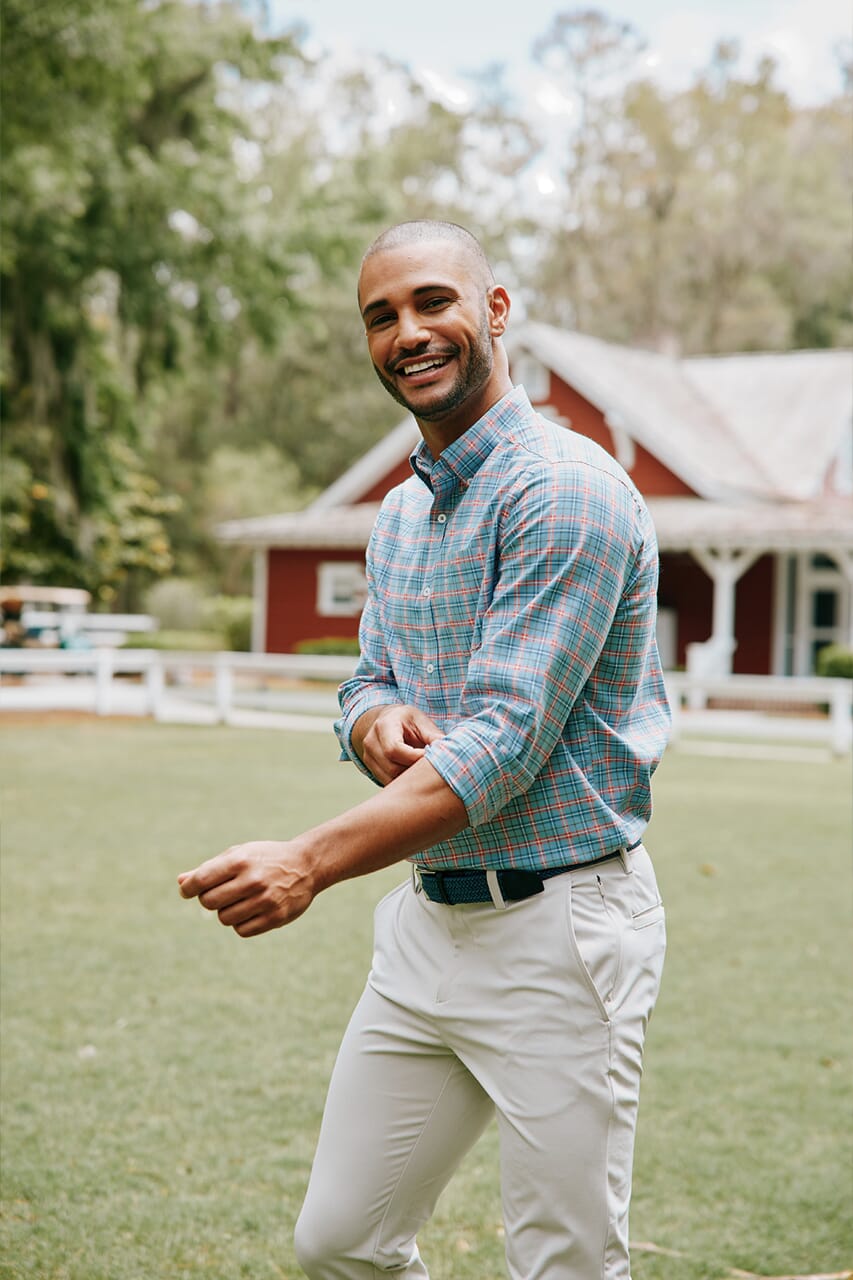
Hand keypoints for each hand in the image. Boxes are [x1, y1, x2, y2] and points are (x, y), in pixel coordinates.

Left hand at [177, 840, 314, 937]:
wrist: (306, 866)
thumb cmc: (265, 859)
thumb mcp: (239, 854)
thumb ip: (209, 869)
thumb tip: (182, 883)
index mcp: (240, 861)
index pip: (201, 880)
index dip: (189, 889)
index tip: (189, 891)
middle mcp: (253, 880)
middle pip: (209, 902)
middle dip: (210, 899)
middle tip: (221, 893)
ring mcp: (265, 900)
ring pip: (224, 918)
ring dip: (227, 911)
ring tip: (241, 900)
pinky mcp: (275, 918)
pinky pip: (241, 930)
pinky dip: (241, 923)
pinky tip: (252, 910)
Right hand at [353, 704, 443, 784]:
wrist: (387, 721)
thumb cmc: (408, 721)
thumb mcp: (422, 722)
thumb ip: (433, 736)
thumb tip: (449, 752)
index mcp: (384, 726)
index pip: (394, 749)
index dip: (415, 758)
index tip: (432, 759)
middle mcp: (371, 742)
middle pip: (392, 767)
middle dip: (414, 770)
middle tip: (431, 767)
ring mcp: (368, 756)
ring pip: (390, 778)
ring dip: (410, 779)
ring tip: (423, 770)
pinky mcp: (370, 768)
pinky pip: (387, 782)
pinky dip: (403, 782)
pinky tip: (414, 774)